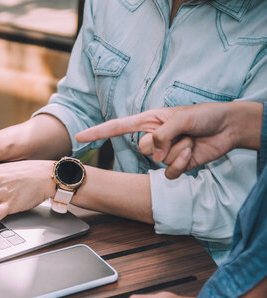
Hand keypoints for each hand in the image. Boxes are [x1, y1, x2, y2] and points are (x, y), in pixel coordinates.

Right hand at [75, 102, 261, 178]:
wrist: (228, 129)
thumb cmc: (204, 116)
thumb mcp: (181, 118)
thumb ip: (162, 134)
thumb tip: (153, 152)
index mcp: (148, 120)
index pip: (116, 127)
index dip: (97, 133)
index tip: (79, 137)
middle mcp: (152, 137)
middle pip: (142, 147)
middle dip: (163, 142)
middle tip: (182, 133)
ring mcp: (162, 153)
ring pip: (157, 160)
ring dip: (179, 150)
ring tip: (192, 140)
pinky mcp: (174, 166)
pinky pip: (169, 172)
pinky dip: (182, 165)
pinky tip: (192, 154)